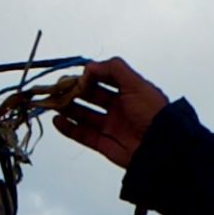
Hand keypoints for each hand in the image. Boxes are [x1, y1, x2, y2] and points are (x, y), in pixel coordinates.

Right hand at [50, 58, 170, 168]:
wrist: (160, 148)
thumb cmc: (152, 113)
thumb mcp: (136, 84)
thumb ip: (114, 70)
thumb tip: (89, 66)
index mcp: (129, 92)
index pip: (104, 79)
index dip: (90, 76)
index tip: (76, 75)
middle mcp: (120, 108)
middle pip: (91, 96)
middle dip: (74, 91)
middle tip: (58, 88)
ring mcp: (111, 126)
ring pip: (84, 115)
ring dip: (68, 108)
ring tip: (53, 103)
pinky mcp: (104, 144)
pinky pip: (82, 134)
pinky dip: (68, 128)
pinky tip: (57, 120)